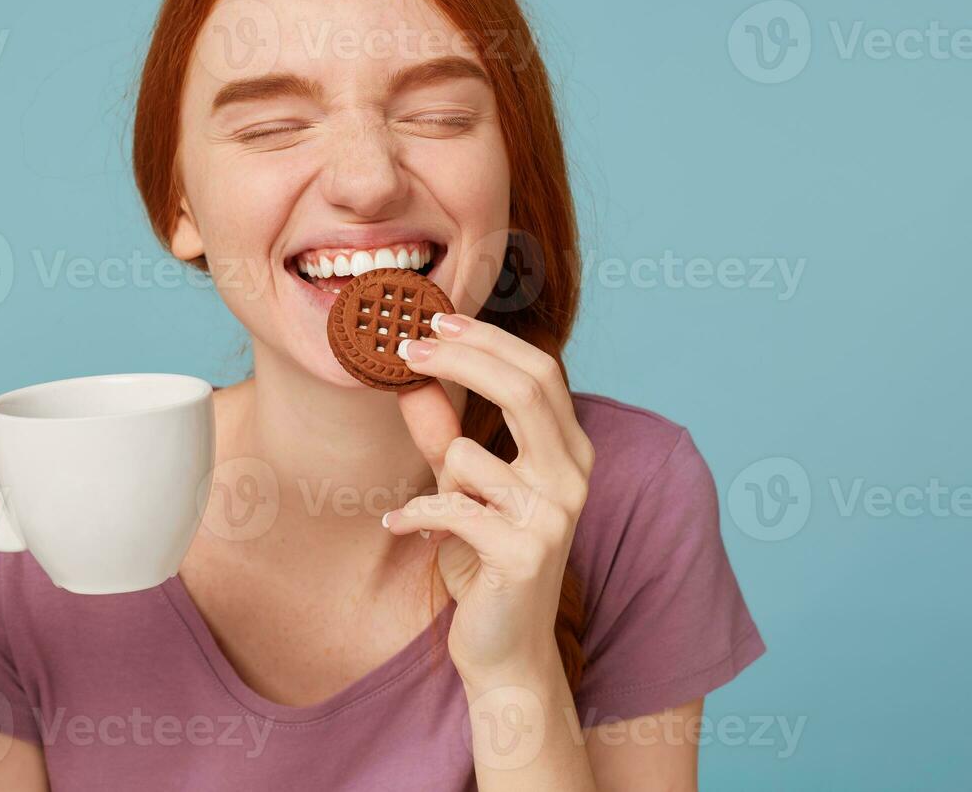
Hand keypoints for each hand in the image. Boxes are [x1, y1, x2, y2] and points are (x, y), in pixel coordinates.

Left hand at [384, 314, 593, 680]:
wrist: (506, 651)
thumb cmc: (485, 561)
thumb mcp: (461, 486)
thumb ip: (444, 433)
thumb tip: (412, 378)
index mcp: (568, 452)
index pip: (539, 371)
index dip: (486, 341)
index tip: (433, 320)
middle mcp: (573, 477)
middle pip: (526, 388)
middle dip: (462, 359)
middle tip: (408, 346)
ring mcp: (554, 516)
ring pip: (470, 456)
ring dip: (436, 478)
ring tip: (435, 510)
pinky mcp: (524, 554)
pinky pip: (449, 509)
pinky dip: (413, 516)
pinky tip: (399, 529)